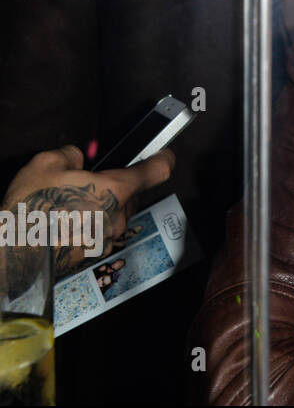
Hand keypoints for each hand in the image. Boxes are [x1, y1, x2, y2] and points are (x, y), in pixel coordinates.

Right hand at [2, 145, 173, 276]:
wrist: (16, 254)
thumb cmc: (32, 210)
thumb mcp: (46, 163)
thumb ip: (71, 153)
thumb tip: (78, 158)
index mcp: (116, 189)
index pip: (158, 170)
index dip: (162, 158)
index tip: (162, 154)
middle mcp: (119, 216)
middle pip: (134, 192)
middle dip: (118, 184)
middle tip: (89, 181)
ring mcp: (110, 237)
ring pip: (118, 212)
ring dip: (104, 205)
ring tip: (71, 203)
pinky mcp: (97, 253)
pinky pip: (103, 230)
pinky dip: (92, 223)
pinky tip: (66, 221)